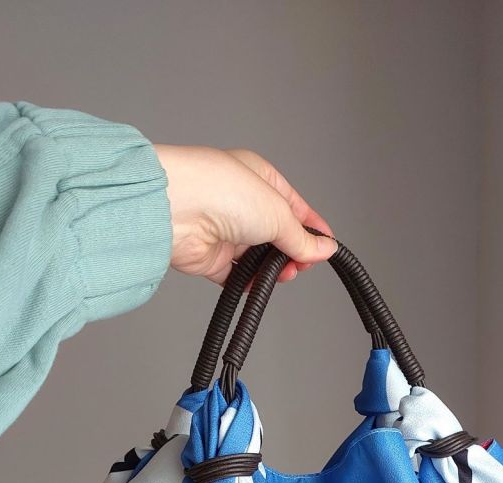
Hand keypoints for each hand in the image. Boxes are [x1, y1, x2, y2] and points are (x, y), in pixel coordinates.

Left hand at [152, 144, 336, 284]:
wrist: (176, 209)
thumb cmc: (221, 191)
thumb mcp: (278, 213)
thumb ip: (302, 237)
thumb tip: (324, 248)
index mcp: (259, 179)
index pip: (294, 207)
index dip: (312, 228)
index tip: (326, 247)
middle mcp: (241, 203)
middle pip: (278, 235)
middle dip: (294, 252)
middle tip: (302, 263)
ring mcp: (225, 230)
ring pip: (259, 257)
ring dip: (274, 269)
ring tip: (283, 274)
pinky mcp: (211, 257)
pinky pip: (236, 275)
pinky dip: (249, 282)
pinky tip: (260, 283)